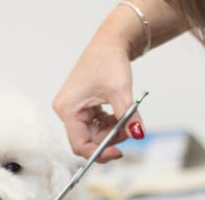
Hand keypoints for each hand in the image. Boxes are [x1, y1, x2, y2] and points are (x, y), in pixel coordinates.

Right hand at [52, 43, 143, 162]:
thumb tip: (138, 135)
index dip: (99, 153)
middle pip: (88, 141)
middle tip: (129, 129)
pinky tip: (118, 112)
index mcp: (68, 109)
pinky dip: (110, 123)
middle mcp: (66, 111)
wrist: (110, 43)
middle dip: (110, 139)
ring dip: (112, 131)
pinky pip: (96, 125)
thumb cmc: (109, 61)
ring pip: (94, 134)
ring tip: (126, 117)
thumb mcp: (121, 92)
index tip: (119, 152)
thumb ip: (128, 117)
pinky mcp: (82, 107)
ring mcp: (74, 109)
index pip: (79, 145)